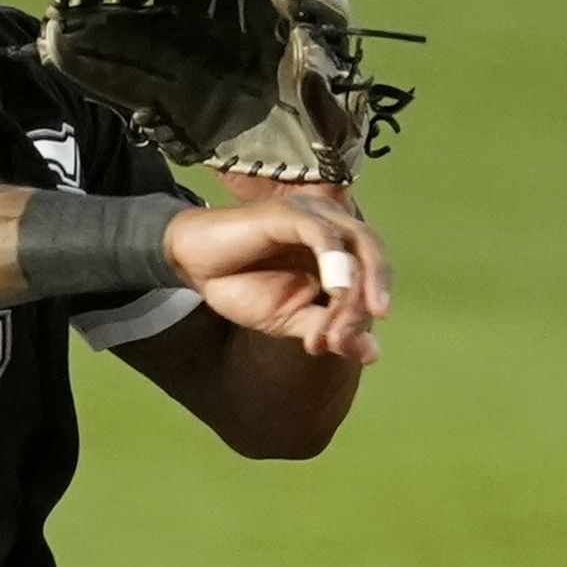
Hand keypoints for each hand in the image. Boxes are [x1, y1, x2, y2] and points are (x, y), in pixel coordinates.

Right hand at [172, 185, 387, 362]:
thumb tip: (372, 352)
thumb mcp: (291, 319)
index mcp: (338, 250)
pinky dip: (334, 262)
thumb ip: (331, 331)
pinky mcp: (288, 213)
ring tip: (340, 324)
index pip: (372, 276)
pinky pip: (322, 234)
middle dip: (372, 296)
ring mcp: (312, 216)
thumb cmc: (242, 286)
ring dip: (355, 288)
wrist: (193, 266)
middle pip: (373, 255)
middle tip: (359, 333)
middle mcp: (331, 227)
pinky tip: (335, 292)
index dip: (364, 313)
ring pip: (356, 244)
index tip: (343, 347)